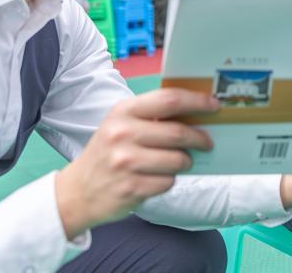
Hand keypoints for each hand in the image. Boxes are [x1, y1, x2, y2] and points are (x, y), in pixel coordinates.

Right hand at [55, 88, 218, 237]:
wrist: (77, 191)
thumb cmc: (107, 153)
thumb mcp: (120, 124)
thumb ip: (151, 115)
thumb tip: (195, 112)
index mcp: (123, 111)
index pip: (169, 100)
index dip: (197, 101)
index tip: (214, 104)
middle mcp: (122, 134)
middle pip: (179, 132)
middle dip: (200, 138)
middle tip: (207, 142)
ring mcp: (125, 162)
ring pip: (178, 160)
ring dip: (184, 162)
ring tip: (178, 162)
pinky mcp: (131, 188)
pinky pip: (168, 182)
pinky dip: (168, 180)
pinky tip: (156, 178)